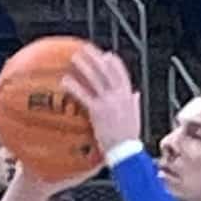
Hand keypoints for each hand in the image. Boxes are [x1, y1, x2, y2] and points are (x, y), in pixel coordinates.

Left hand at [70, 47, 142, 161]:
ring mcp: (108, 102)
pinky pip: (83, 95)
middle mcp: (119, 96)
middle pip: (106, 71)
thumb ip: (134, 103)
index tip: (107, 55)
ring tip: (74, 58)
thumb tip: (136, 93)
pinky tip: (65, 80)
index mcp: (128, 97)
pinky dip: (74, 86)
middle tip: (86, 49)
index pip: (122, 74)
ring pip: (95, 79)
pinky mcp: (97, 111)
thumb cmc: (129, 138)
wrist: (126, 151)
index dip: (114, 63)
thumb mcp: (135, 117)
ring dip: (84, 66)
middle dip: (96, 58)